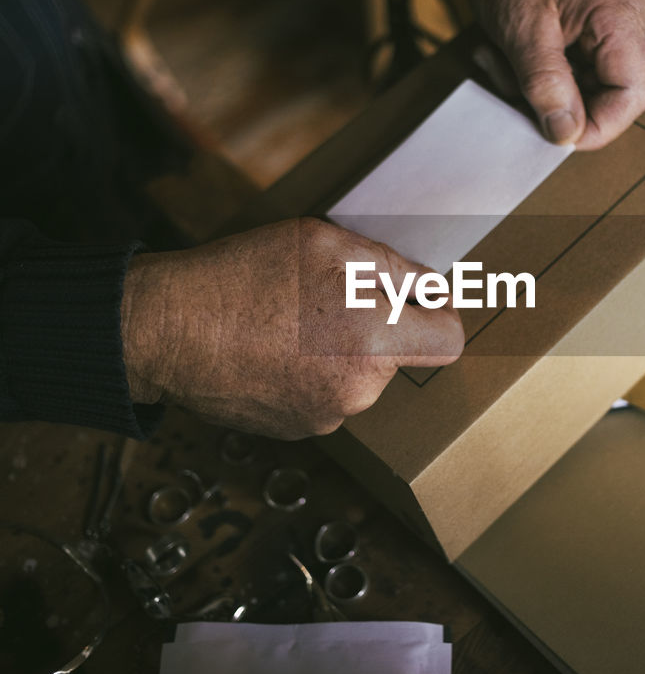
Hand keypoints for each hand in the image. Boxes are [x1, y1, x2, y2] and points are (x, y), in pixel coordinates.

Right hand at [120, 218, 463, 438]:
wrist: (166, 330)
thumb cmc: (244, 278)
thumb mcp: (323, 243)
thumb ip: (390, 266)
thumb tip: (429, 285)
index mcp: (377, 342)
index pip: (449, 341)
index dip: (438, 313)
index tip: (416, 299)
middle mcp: (360, 390)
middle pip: (397, 356)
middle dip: (376, 327)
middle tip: (324, 295)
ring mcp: (326, 417)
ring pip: (358, 377)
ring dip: (340, 350)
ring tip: (289, 321)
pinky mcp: (295, 430)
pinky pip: (324, 396)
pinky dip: (309, 373)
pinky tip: (271, 348)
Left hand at [432, 0, 644, 148]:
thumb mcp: (521, 31)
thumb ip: (547, 86)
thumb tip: (567, 135)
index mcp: (621, 12)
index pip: (633, 93)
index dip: (599, 126)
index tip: (557, 135)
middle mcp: (630, 16)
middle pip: (614, 93)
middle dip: (562, 103)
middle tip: (514, 86)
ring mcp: (617, 22)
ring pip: (592, 86)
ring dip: (547, 89)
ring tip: (506, 63)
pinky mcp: (598, 27)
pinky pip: (580, 70)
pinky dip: (546, 75)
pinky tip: (515, 57)